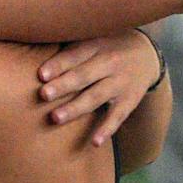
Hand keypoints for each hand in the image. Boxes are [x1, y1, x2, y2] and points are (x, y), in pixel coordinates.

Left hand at [37, 30, 162, 147]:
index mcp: (96, 45)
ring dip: (75, 108)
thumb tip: (34, 57)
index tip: (41, 75)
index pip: (75, 55)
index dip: (58, 65)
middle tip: (43, 95)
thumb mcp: (92, 39)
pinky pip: (117, 116)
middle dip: (63, 86)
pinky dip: (106, 129)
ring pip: (95, 97)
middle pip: (83, 76)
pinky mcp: (129, 100)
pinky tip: (95, 143)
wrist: (148, 53)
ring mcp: (120, 82)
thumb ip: (69, 48)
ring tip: (55, 118)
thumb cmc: (106, 47)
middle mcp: (109, 62)